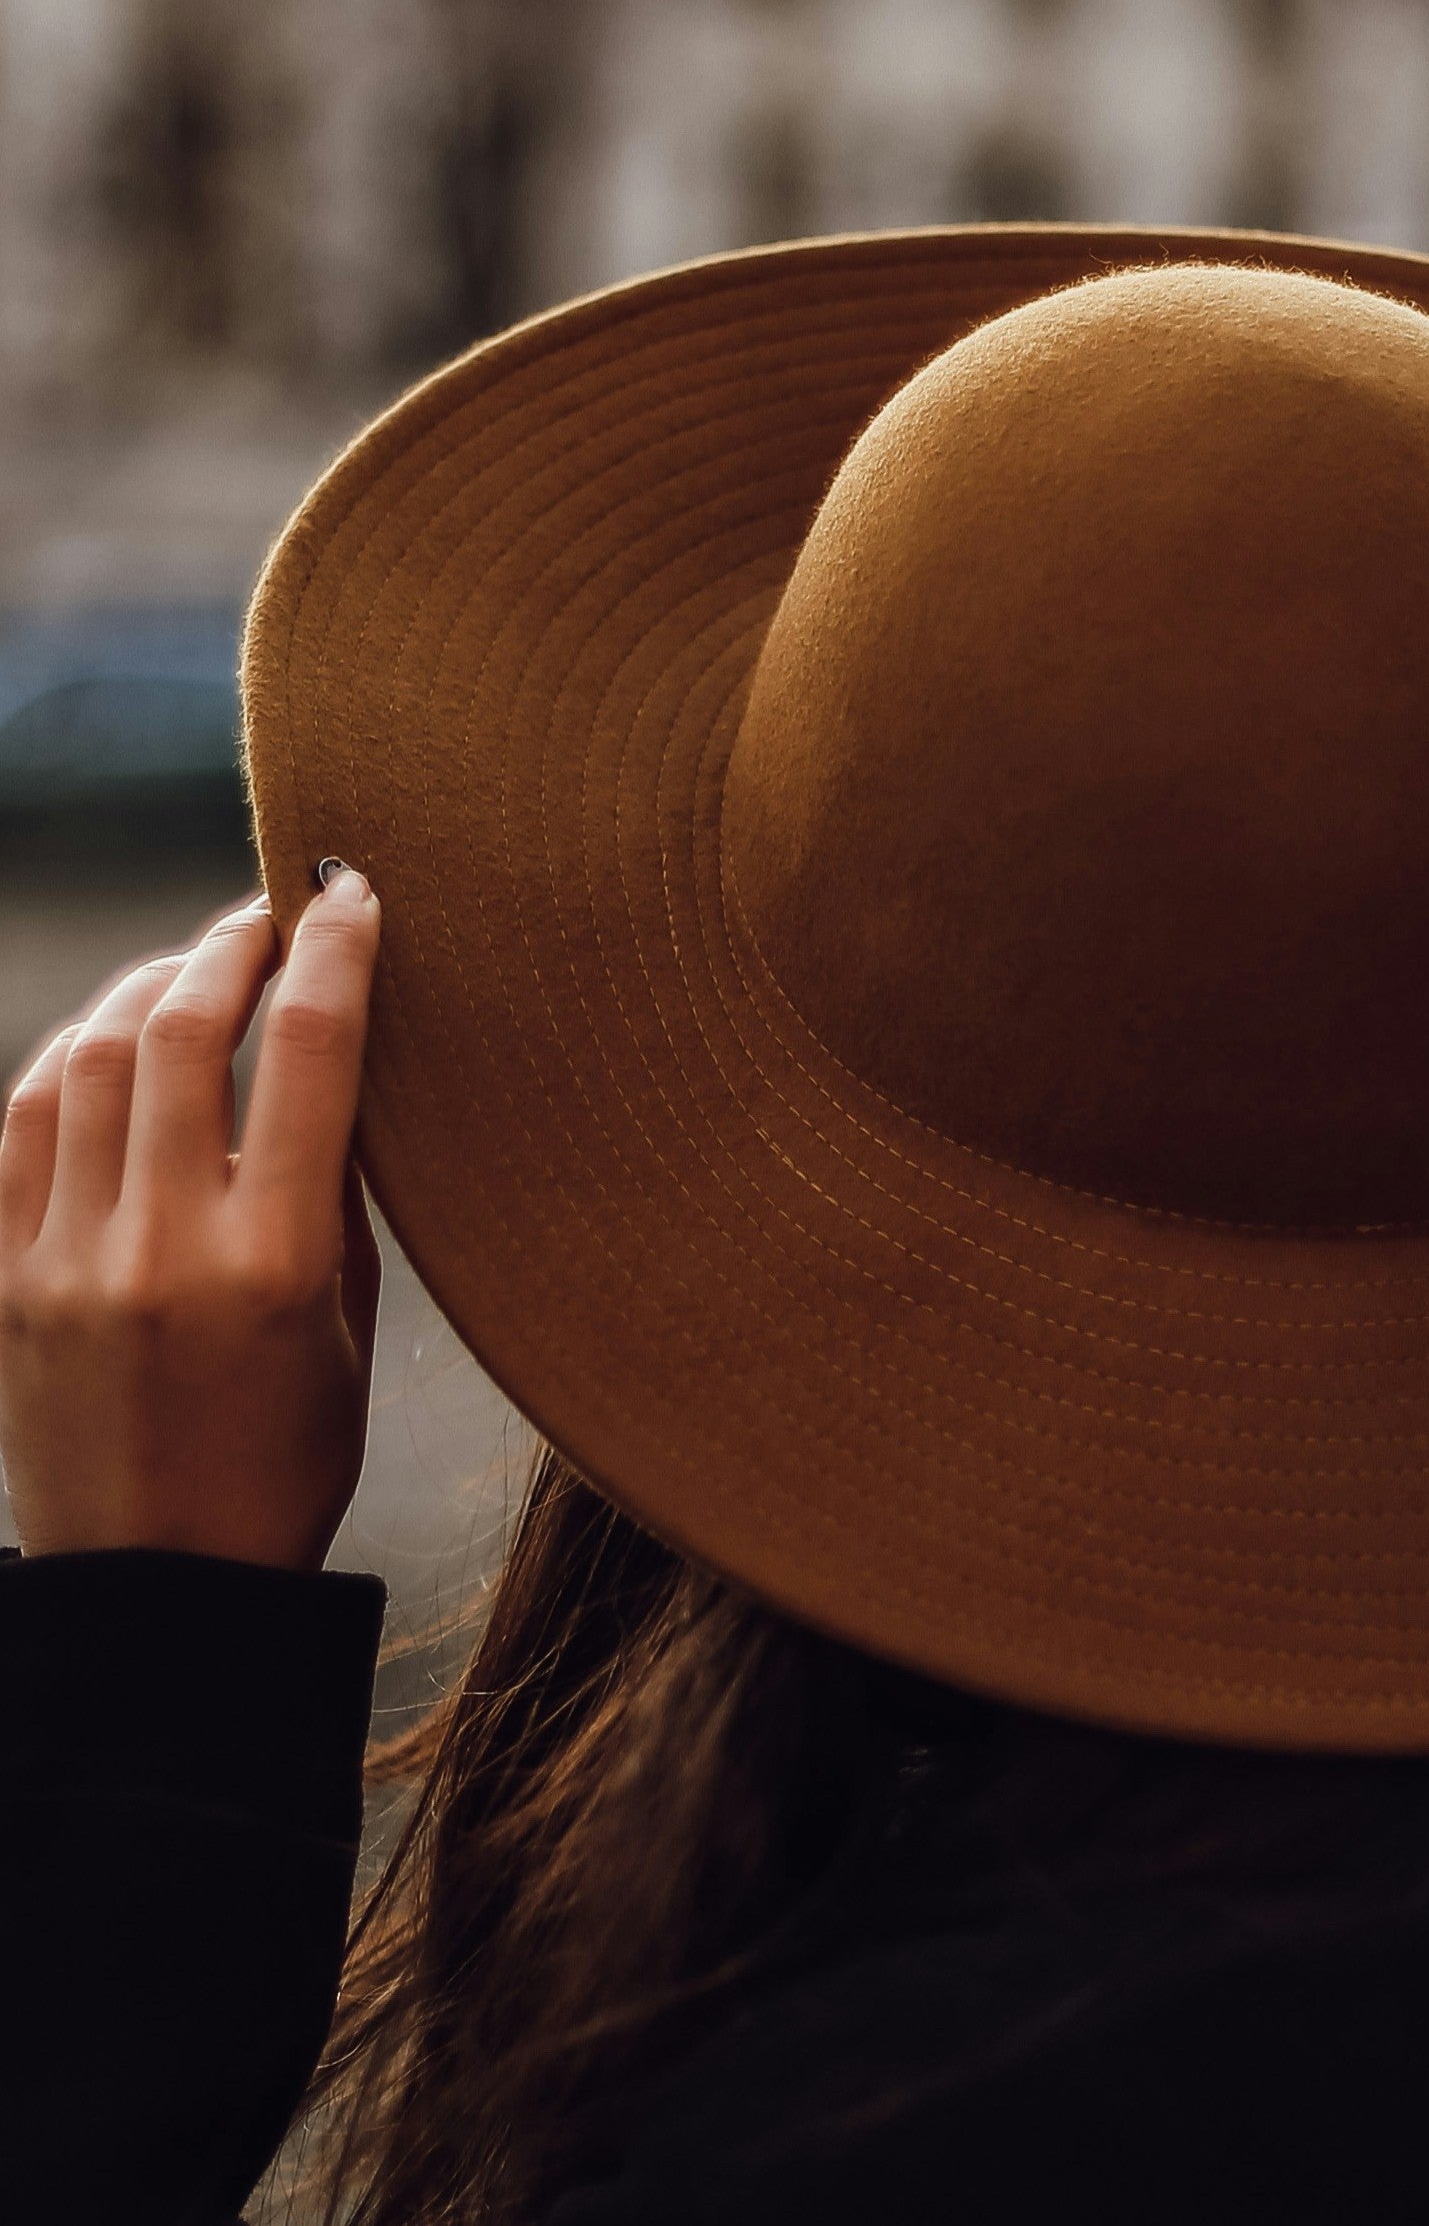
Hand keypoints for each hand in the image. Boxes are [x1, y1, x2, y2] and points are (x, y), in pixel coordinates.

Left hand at [0, 871, 382, 1570]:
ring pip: (83, 1060)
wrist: (159, 1581)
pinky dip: (62, 1061)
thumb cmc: (286, 1459)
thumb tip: (332, 1071)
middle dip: (229, 943)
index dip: (331, 951)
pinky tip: (105, 1044)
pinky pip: (13, 1127)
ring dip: (143, 986)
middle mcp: (157, 1246)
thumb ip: (337, 1193)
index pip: (307, 1053)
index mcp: (272, 1261)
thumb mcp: (347, 1327)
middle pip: (181, 1031)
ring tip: (189, 966)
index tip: (348, 893)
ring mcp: (59, 1259)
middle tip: (266, 909)